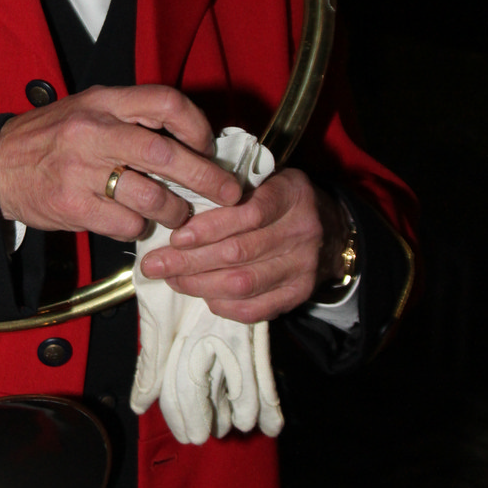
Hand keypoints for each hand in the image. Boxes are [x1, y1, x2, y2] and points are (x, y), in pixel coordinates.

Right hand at [0, 84, 241, 240]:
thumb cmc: (51, 138)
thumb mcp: (89, 109)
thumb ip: (134, 118)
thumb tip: (194, 141)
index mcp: (103, 102)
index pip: (165, 102)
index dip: (197, 126)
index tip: (207, 147)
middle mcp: (93, 132)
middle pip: (167, 154)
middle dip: (207, 178)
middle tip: (227, 194)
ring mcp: (80, 170)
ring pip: (152, 196)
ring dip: (175, 211)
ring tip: (176, 213)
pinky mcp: (72, 206)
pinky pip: (126, 223)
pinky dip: (140, 227)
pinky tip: (136, 221)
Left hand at [138, 170, 348, 323]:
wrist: (333, 230)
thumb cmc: (282, 200)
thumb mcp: (266, 179)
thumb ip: (231, 188)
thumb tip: (177, 206)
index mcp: (291, 195)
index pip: (248, 214)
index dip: (208, 228)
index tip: (175, 237)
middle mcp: (301, 231)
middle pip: (238, 253)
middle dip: (189, 261)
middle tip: (154, 264)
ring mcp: (303, 267)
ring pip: (243, 283)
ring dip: (199, 284)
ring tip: (171, 278)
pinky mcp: (299, 295)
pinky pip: (255, 309)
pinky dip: (223, 305)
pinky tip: (201, 295)